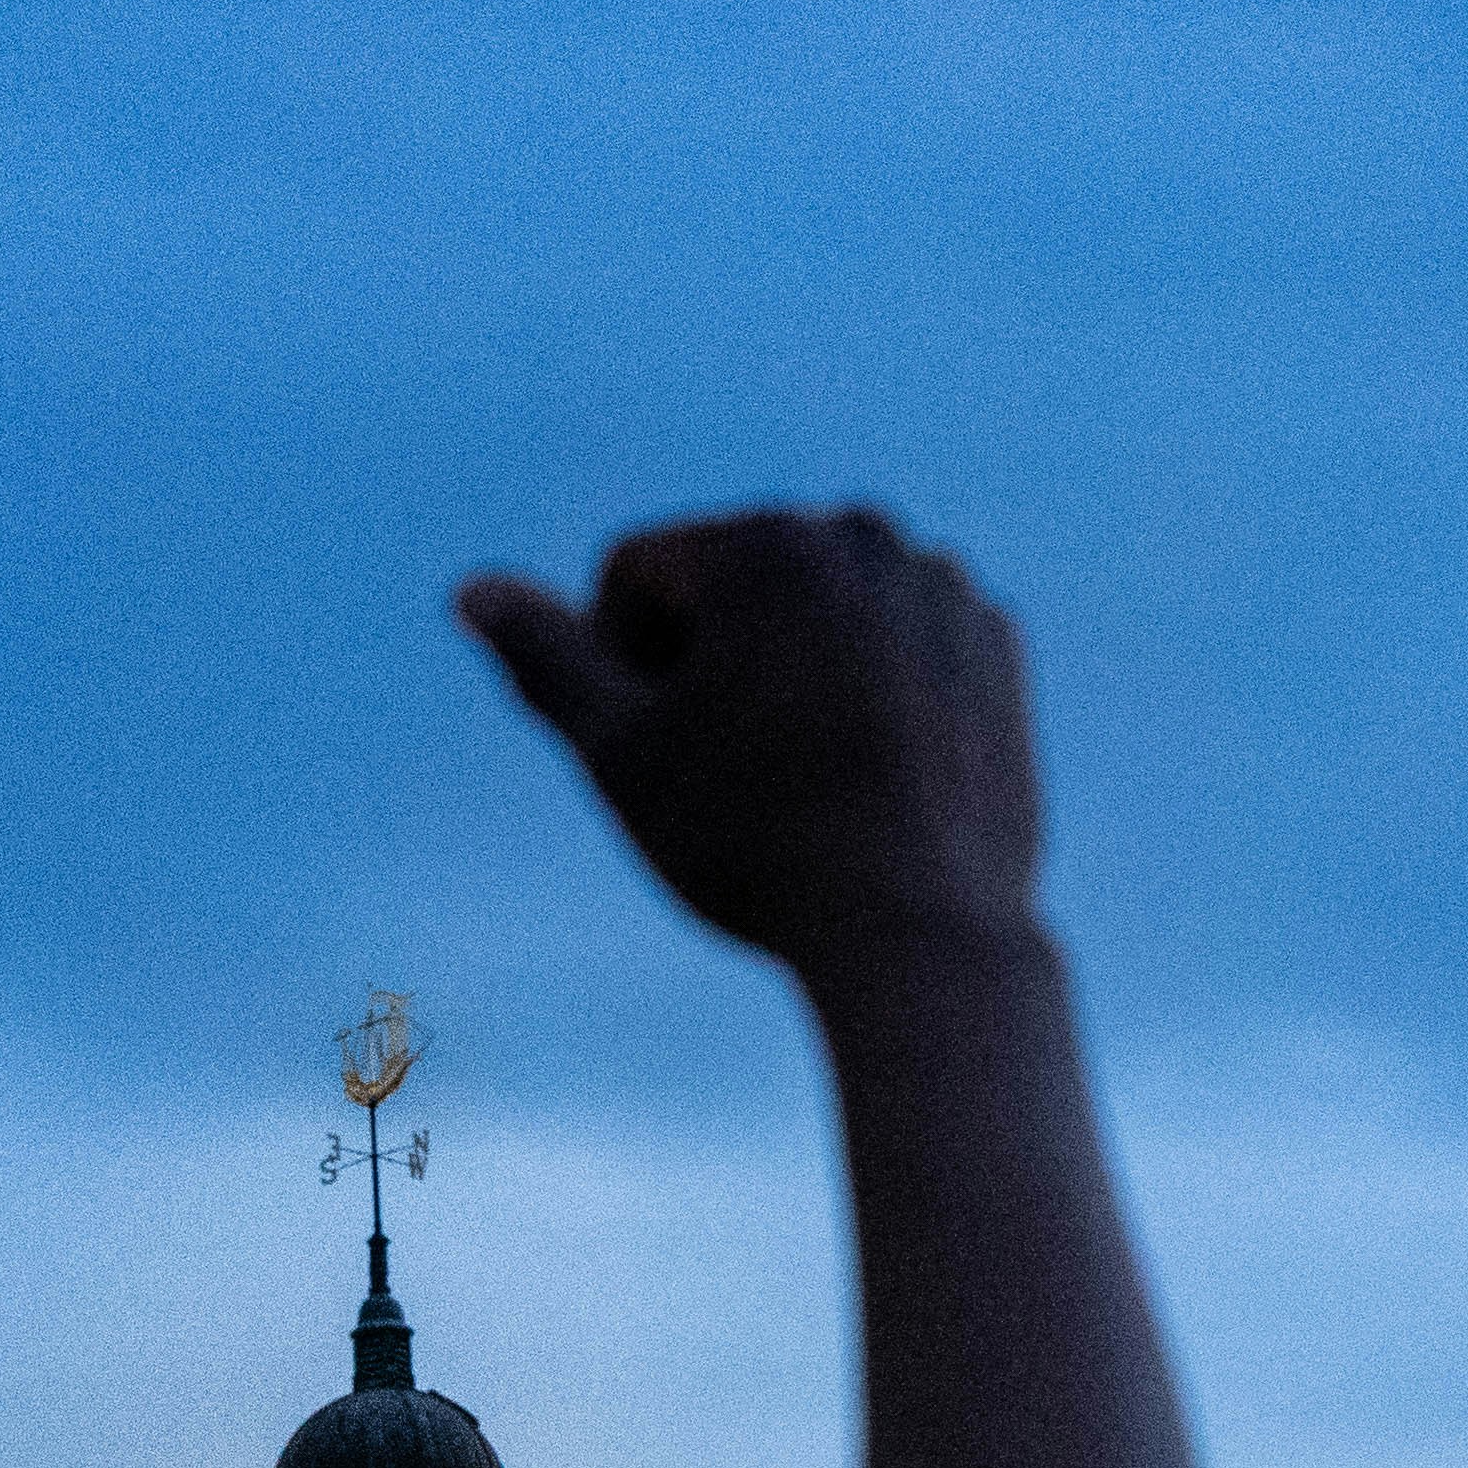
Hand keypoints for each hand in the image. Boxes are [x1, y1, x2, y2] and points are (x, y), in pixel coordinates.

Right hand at [456, 506, 1045, 986]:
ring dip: (788, 675)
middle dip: (708, 664)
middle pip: (731, 586)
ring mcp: (941, 587)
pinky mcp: (994, 645)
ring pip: (816, 616)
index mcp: (763, 542)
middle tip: (731, 775)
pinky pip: (895, 647)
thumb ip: (545, 660)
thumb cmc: (754, 844)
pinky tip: (870, 775)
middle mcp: (863, 535)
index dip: (618, 669)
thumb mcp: (619, 754)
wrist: (921, 932)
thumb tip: (473, 589)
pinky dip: (870, 695)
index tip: (662, 752)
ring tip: (802, 778)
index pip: (635, 575)